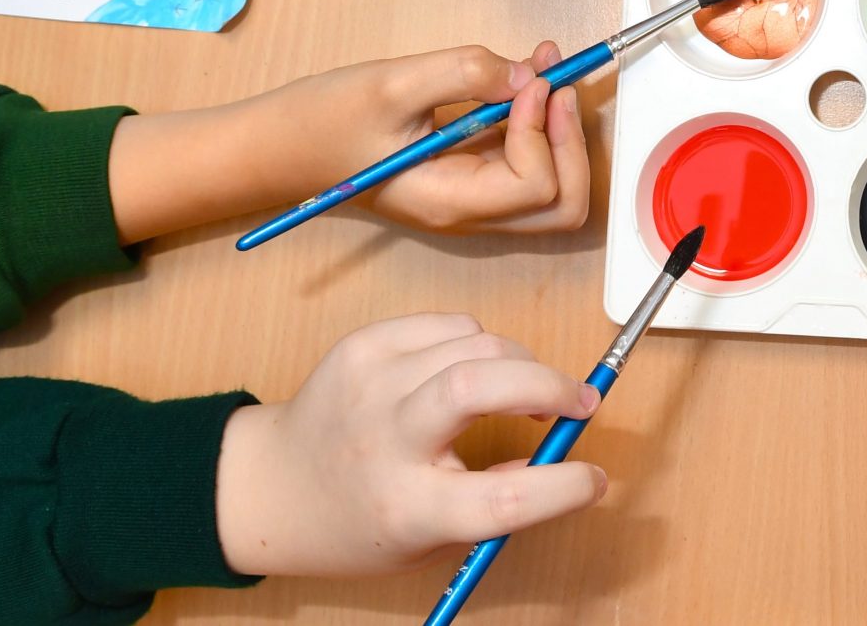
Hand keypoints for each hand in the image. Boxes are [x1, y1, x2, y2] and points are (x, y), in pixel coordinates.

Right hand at [107, 43, 590, 243]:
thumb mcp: (390, 86)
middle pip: (563, 204)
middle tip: (554, 81)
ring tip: (544, 69)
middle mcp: (470, 211)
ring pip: (551, 186)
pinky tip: (521, 80)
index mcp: (452, 203)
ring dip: (560, 130)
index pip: (537, 186)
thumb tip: (526, 73)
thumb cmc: (319, 122)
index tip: (527, 80)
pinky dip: (537, 125)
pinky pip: (523, 163)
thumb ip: (463, 74)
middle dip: (572, 142)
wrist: (274, 148)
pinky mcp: (465, 176)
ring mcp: (471, 197)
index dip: (545, 131)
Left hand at [215, 312, 606, 577]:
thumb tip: (563, 455)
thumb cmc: (361, 522)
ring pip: (475, 343)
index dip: (563, 486)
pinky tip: (468, 370)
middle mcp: (386, 441)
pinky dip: (477, 343)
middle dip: (549, 384)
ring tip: (521, 389)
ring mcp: (370, 384)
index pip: (502, 499)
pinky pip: (447, 324)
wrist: (272, 486)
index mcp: (407, 508)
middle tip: (580, 402)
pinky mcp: (363, 347)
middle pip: (481, 386)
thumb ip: (496, 501)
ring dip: (519, 363)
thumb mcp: (430, 542)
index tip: (593, 476)